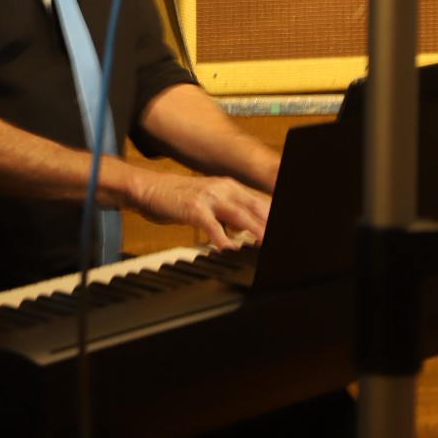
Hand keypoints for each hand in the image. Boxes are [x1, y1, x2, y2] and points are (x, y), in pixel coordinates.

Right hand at [126, 168, 271, 248]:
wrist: (150, 187)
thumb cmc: (180, 198)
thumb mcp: (211, 201)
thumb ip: (230, 212)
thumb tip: (250, 230)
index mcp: (230, 186)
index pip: (260, 201)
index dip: (275, 216)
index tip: (287, 231)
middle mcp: (224, 188)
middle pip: (256, 207)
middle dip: (271, 224)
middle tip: (284, 240)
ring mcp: (210, 197)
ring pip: (240, 214)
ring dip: (256, 230)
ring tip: (266, 245)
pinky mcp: (194, 208)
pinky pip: (212, 225)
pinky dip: (222, 238)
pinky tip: (229, 250)